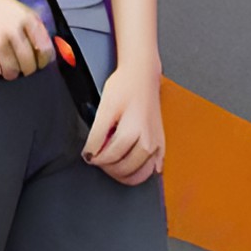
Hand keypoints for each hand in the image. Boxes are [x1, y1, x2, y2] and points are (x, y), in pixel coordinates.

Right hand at [0, 0, 57, 80]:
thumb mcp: (18, 8)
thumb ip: (31, 27)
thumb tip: (41, 50)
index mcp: (28, 18)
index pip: (45, 49)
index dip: (43, 61)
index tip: (40, 63)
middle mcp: (15, 29)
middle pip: (29, 64)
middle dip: (26, 70)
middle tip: (21, 68)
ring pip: (11, 71)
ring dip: (9, 73)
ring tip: (6, 68)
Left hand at [82, 63, 164, 184]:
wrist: (142, 75)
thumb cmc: (125, 86)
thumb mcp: (104, 108)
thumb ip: (97, 135)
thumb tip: (90, 154)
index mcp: (135, 132)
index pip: (111, 157)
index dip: (96, 159)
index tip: (89, 155)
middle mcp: (149, 141)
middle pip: (126, 169)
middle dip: (108, 168)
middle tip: (98, 158)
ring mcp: (157, 143)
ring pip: (141, 174)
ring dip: (124, 175)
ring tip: (112, 164)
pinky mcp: (161, 143)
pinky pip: (154, 168)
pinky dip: (142, 171)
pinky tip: (132, 166)